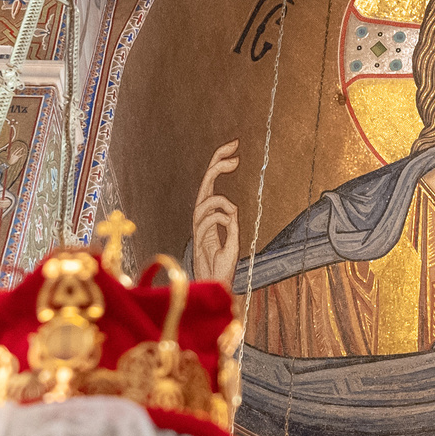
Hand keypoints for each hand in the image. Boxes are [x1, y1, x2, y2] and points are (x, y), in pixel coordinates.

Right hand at [193, 142, 240, 283]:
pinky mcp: (200, 239)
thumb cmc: (222, 267)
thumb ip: (232, 225)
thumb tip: (233, 208)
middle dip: (217, 165)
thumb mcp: (233, 242)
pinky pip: (208, 219)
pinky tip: (230, 219)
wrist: (215, 286)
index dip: (219, 163)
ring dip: (220, 201)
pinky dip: (221, 216)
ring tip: (233, 209)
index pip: (211, 183)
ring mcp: (199, 228)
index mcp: (208, 214)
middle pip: (205, 184)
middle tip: (235, 152)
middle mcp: (201, 218)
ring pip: (204, 201)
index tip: (234, 148)